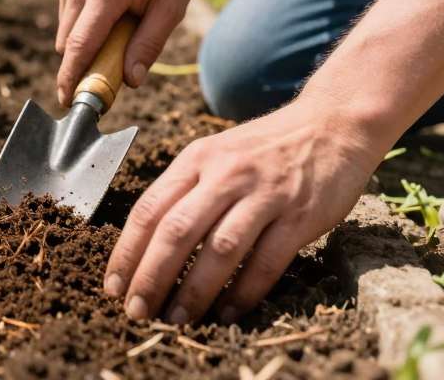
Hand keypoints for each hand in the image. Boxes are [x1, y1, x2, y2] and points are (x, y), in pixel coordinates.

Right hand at [55, 0, 199, 105]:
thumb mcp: (171, 7)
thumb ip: (149, 44)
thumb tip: (130, 81)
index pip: (80, 45)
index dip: (71, 78)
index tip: (67, 102)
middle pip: (68, 45)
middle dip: (83, 66)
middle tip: (113, 71)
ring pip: (65, 34)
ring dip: (84, 46)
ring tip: (119, 33)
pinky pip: (67, 20)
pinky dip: (83, 29)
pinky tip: (109, 16)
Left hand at [103, 99, 383, 323]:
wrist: (330, 125)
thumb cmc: (263, 148)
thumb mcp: (215, 153)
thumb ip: (184, 189)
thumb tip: (145, 240)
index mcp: (196, 159)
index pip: (149, 208)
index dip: (127, 251)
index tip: (113, 284)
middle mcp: (225, 174)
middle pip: (177, 231)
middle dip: (151, 276)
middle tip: (136, 310)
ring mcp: (263, 194)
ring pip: (219, 249)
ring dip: (194, 290)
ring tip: (177, 318)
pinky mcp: (299, 215)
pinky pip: (266, 262)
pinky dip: (244, 292)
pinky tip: (227, 313)